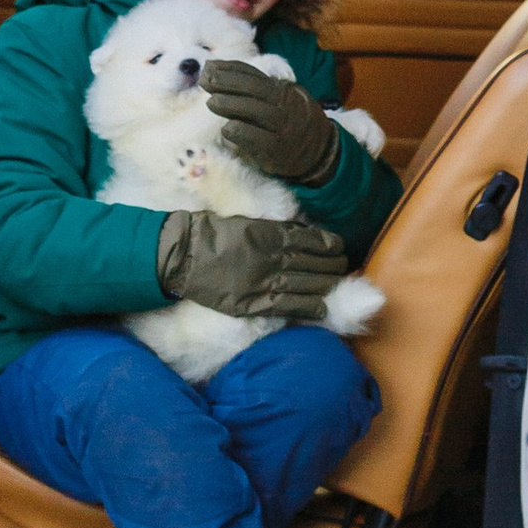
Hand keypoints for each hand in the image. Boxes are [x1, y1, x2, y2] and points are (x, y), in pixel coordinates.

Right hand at [156, 212, 346, 322]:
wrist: (184, 255)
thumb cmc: (210, 233)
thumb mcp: (245, 220)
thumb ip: (270, 228)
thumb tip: (294, 231)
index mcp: (270, 234)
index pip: (311, 240)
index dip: (328, 245)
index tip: (339, 247)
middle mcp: (273, 257)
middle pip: (313, 263)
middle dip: (332, 266)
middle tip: (343, 267)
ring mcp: (265, 282)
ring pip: (306, 284)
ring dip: (325, 285)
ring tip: (337, 284)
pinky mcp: (254, 303)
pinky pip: (287, 306)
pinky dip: (308, 307)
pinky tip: (322, 308)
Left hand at [200, 60, 341, 188]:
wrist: (318, 151)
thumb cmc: (289, 120)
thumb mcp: (280, 98)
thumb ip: (253, 86)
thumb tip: (215, 69)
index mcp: (282, 90)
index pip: (254, 75)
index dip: (230, 69)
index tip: (209, 66)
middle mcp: (285, 106)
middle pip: (255, 89)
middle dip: (227, 82)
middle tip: (204, 80)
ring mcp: (283, 128)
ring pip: (257, 112)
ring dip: (232, 105)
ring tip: (211, 102)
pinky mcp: (278, 151)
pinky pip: (259, 140)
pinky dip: (242, 133)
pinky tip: (227, 128)